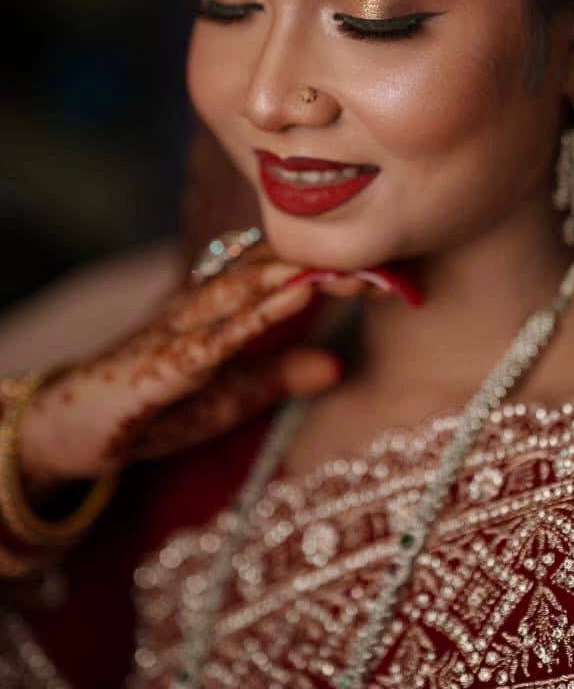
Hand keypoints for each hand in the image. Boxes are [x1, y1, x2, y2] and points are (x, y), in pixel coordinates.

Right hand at [16, 241, 384, 490]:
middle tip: (382, 259)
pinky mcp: (159, 364)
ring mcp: (178, 329)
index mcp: (220, 310)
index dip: (332, 268)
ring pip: (244, 290)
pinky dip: (254, 318)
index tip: (389, 267)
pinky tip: (286, 303)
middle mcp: (200, 306)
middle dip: (325, 264)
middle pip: (269, 273)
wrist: (69, 430)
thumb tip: (337, 365)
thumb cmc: (154, 409)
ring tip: (343, 264)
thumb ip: (276, 378)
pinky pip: (214, 338)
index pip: (282, 277)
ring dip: (297, 274)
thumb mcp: (228, 400)